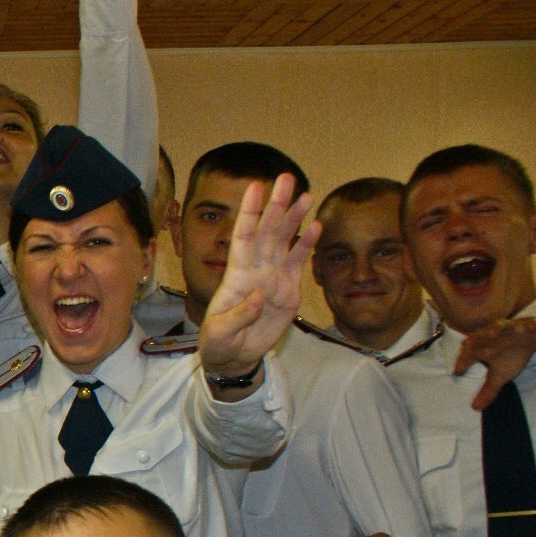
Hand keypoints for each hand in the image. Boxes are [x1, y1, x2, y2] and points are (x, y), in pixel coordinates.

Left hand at [198, 174, 318, 385]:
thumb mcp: (220, 334)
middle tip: (287, 178)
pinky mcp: (288, 290)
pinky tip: (316, 226)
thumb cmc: (219, 344)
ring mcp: (272, 278)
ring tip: (306, 195)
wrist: (234, 358)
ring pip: (284, 241)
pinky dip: (306, 244)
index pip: (243, 237)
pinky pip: (297, 262)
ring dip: (294, 218)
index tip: (255, 187)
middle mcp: (255, 270)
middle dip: (276, 205)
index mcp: (236, 276)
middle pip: (267, 231)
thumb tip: (260, 294)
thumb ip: (238, 315)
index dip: (249, 212)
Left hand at [453, 314, 535, 409]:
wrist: (531, 338)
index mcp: (484, 349)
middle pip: (481, 337)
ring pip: (502, 327)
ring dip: (498, 329)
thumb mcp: (499, 375)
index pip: (469, 356)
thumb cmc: (510, 355)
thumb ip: (487, 390)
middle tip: (467, 344)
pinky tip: (531, 326)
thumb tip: (476, 408)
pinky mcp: (527, 325)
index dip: (463, 363)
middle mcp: (494, 337)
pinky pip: (529, 324)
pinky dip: (530, 325)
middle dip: (475, 340)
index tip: (458, 371)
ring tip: (494, 332)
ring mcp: (510, 329)